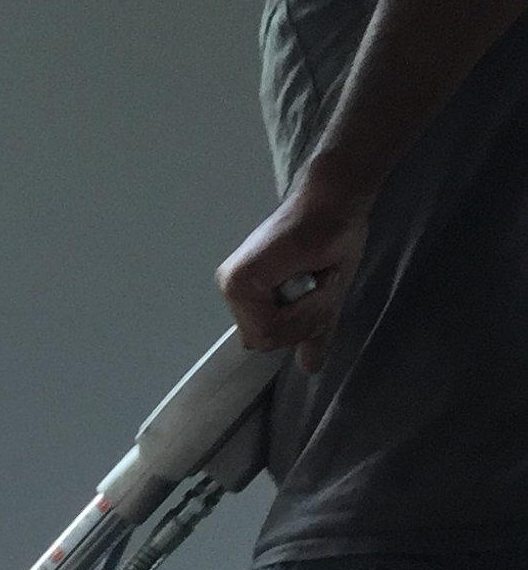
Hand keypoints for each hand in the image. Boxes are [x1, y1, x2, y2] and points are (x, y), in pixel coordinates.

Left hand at [218, 165, 375, 351]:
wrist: (338, 201)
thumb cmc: (333, 239)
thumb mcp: (324, 297)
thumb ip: (312, 332)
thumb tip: (310, 368)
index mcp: (246, 296)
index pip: (268, 340)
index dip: (301, 325)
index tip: (318, 287)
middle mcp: (231, 291)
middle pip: (267, 342)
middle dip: (303, 321)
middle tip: (319, 279)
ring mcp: (232, 285)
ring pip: (271, 336)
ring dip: (308, 312)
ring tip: (316, 273)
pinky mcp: (240, 281)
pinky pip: (274, 324)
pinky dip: (304, 306)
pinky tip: (311, 271)